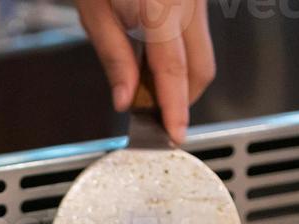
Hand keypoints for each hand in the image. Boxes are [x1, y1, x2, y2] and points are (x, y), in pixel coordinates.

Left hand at [77, 0, 216, 144]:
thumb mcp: (95, 11)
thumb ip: (114, 56)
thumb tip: (125, 99)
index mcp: (161, 6)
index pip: (174, 70)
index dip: (175, 108)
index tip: (173, 135)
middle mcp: (188, 2)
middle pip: (200, 69)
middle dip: (181, 99)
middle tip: (152, 114)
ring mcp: (198, 0)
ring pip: (203, 55)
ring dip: (180, 78)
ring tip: (146, 82)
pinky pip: (197, 37)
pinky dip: (180, 55)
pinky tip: (153, 55)